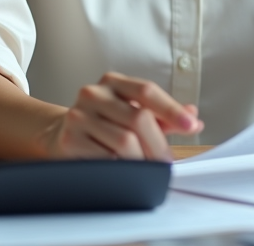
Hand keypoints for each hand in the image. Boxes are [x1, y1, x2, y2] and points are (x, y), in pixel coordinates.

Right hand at [40, 72, 203, 161]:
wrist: (59, 133)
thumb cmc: (103, 122)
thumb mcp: (131, 110)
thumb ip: (163, 114)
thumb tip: (193, 118)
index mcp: (113, 82)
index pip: (147, 91)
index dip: (171, 109)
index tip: (191, 126)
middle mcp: (94, 94)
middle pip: (138, 118)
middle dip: (159, 145)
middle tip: (167, 163)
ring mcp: (79, 116)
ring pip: (124, 142)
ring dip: (142, 161)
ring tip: (148, 170)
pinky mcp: (69, 140)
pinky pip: (105, 159)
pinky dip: (120, 168)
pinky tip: (124, 170)